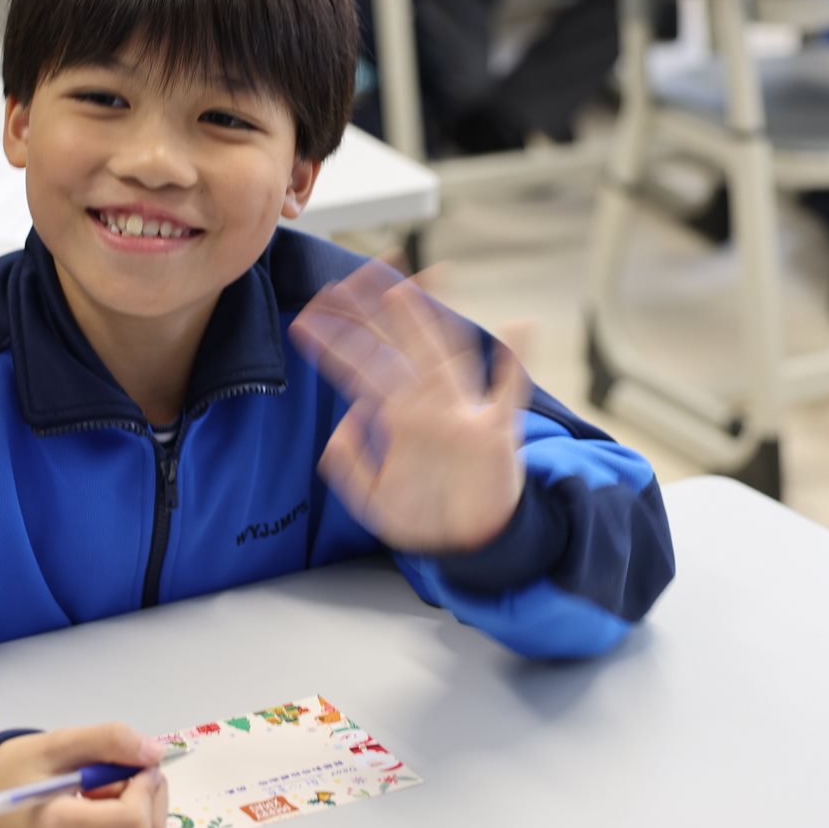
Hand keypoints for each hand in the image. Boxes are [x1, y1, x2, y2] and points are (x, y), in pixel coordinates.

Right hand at [0, 723, 169, 827]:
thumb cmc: (17, 768)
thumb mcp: (59, 742)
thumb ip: (108, 740)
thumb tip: (155, 752)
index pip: (134, 820)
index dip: (145, 785)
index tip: (130, 760)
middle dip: (147, 792)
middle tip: (117, 767)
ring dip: (137, 803)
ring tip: (98, 786)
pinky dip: (127, 818)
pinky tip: (97, 804)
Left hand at [290, 260, 529, 553]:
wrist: (470, 545)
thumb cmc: (424, 515)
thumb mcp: (372, 497)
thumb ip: (351, 462)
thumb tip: (349, 416)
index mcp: (399, 417)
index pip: (364, 369)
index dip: (337, 342)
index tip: (308, 315)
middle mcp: (429, 406)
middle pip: (396, 349)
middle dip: (367, 317)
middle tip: (338, 283)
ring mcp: (462, 415)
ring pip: (441, 357)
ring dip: (423, 324)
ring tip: (400, 290)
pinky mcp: (495, 434)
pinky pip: (509, 393)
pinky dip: (518, 360)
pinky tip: (520, 327)